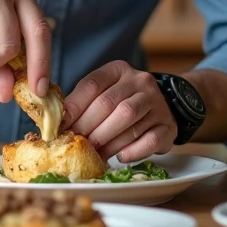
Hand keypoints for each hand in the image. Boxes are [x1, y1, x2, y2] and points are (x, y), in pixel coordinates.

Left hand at [61, 60, 176, 162]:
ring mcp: (157, 102)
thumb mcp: (104, 93)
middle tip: (76, 144)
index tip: (61, 125)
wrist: (162, 106)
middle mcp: (140, 81)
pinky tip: (121, 157)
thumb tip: (57, 124)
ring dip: (107, 141)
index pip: (92, 84)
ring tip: (95, 154)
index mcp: (118, 70)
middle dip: (88, 127)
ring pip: (128, 120)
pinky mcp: (168, 124)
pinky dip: (133, 150)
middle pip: (108, 104)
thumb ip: (83, 104)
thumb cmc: (123, 103)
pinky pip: (150, 139)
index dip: (74, 106)